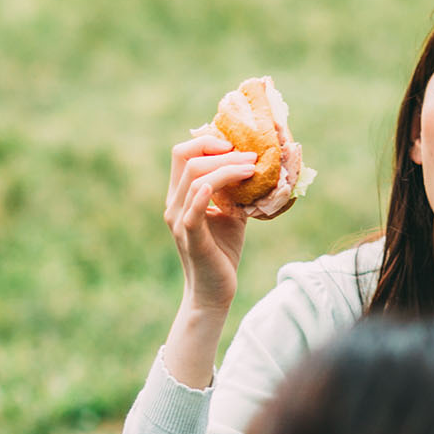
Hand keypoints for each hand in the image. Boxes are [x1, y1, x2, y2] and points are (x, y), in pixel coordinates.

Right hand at [165, 129, 255, 315]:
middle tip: (252, 156)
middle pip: (188, 160)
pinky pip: (193, 212)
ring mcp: (180, 221)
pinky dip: (204, 196)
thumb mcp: (232, 214)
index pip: (182, 154)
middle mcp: (174, 204)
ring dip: (227, 169)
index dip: (206, 142)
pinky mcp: (191, 238)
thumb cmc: (222, 252)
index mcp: (181, 195)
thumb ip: (236, 191)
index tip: (235, 145)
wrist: (214, 291)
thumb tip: (259, 166)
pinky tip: (217, 186)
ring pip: (196, 180)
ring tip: (253, 168)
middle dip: (222, 152)